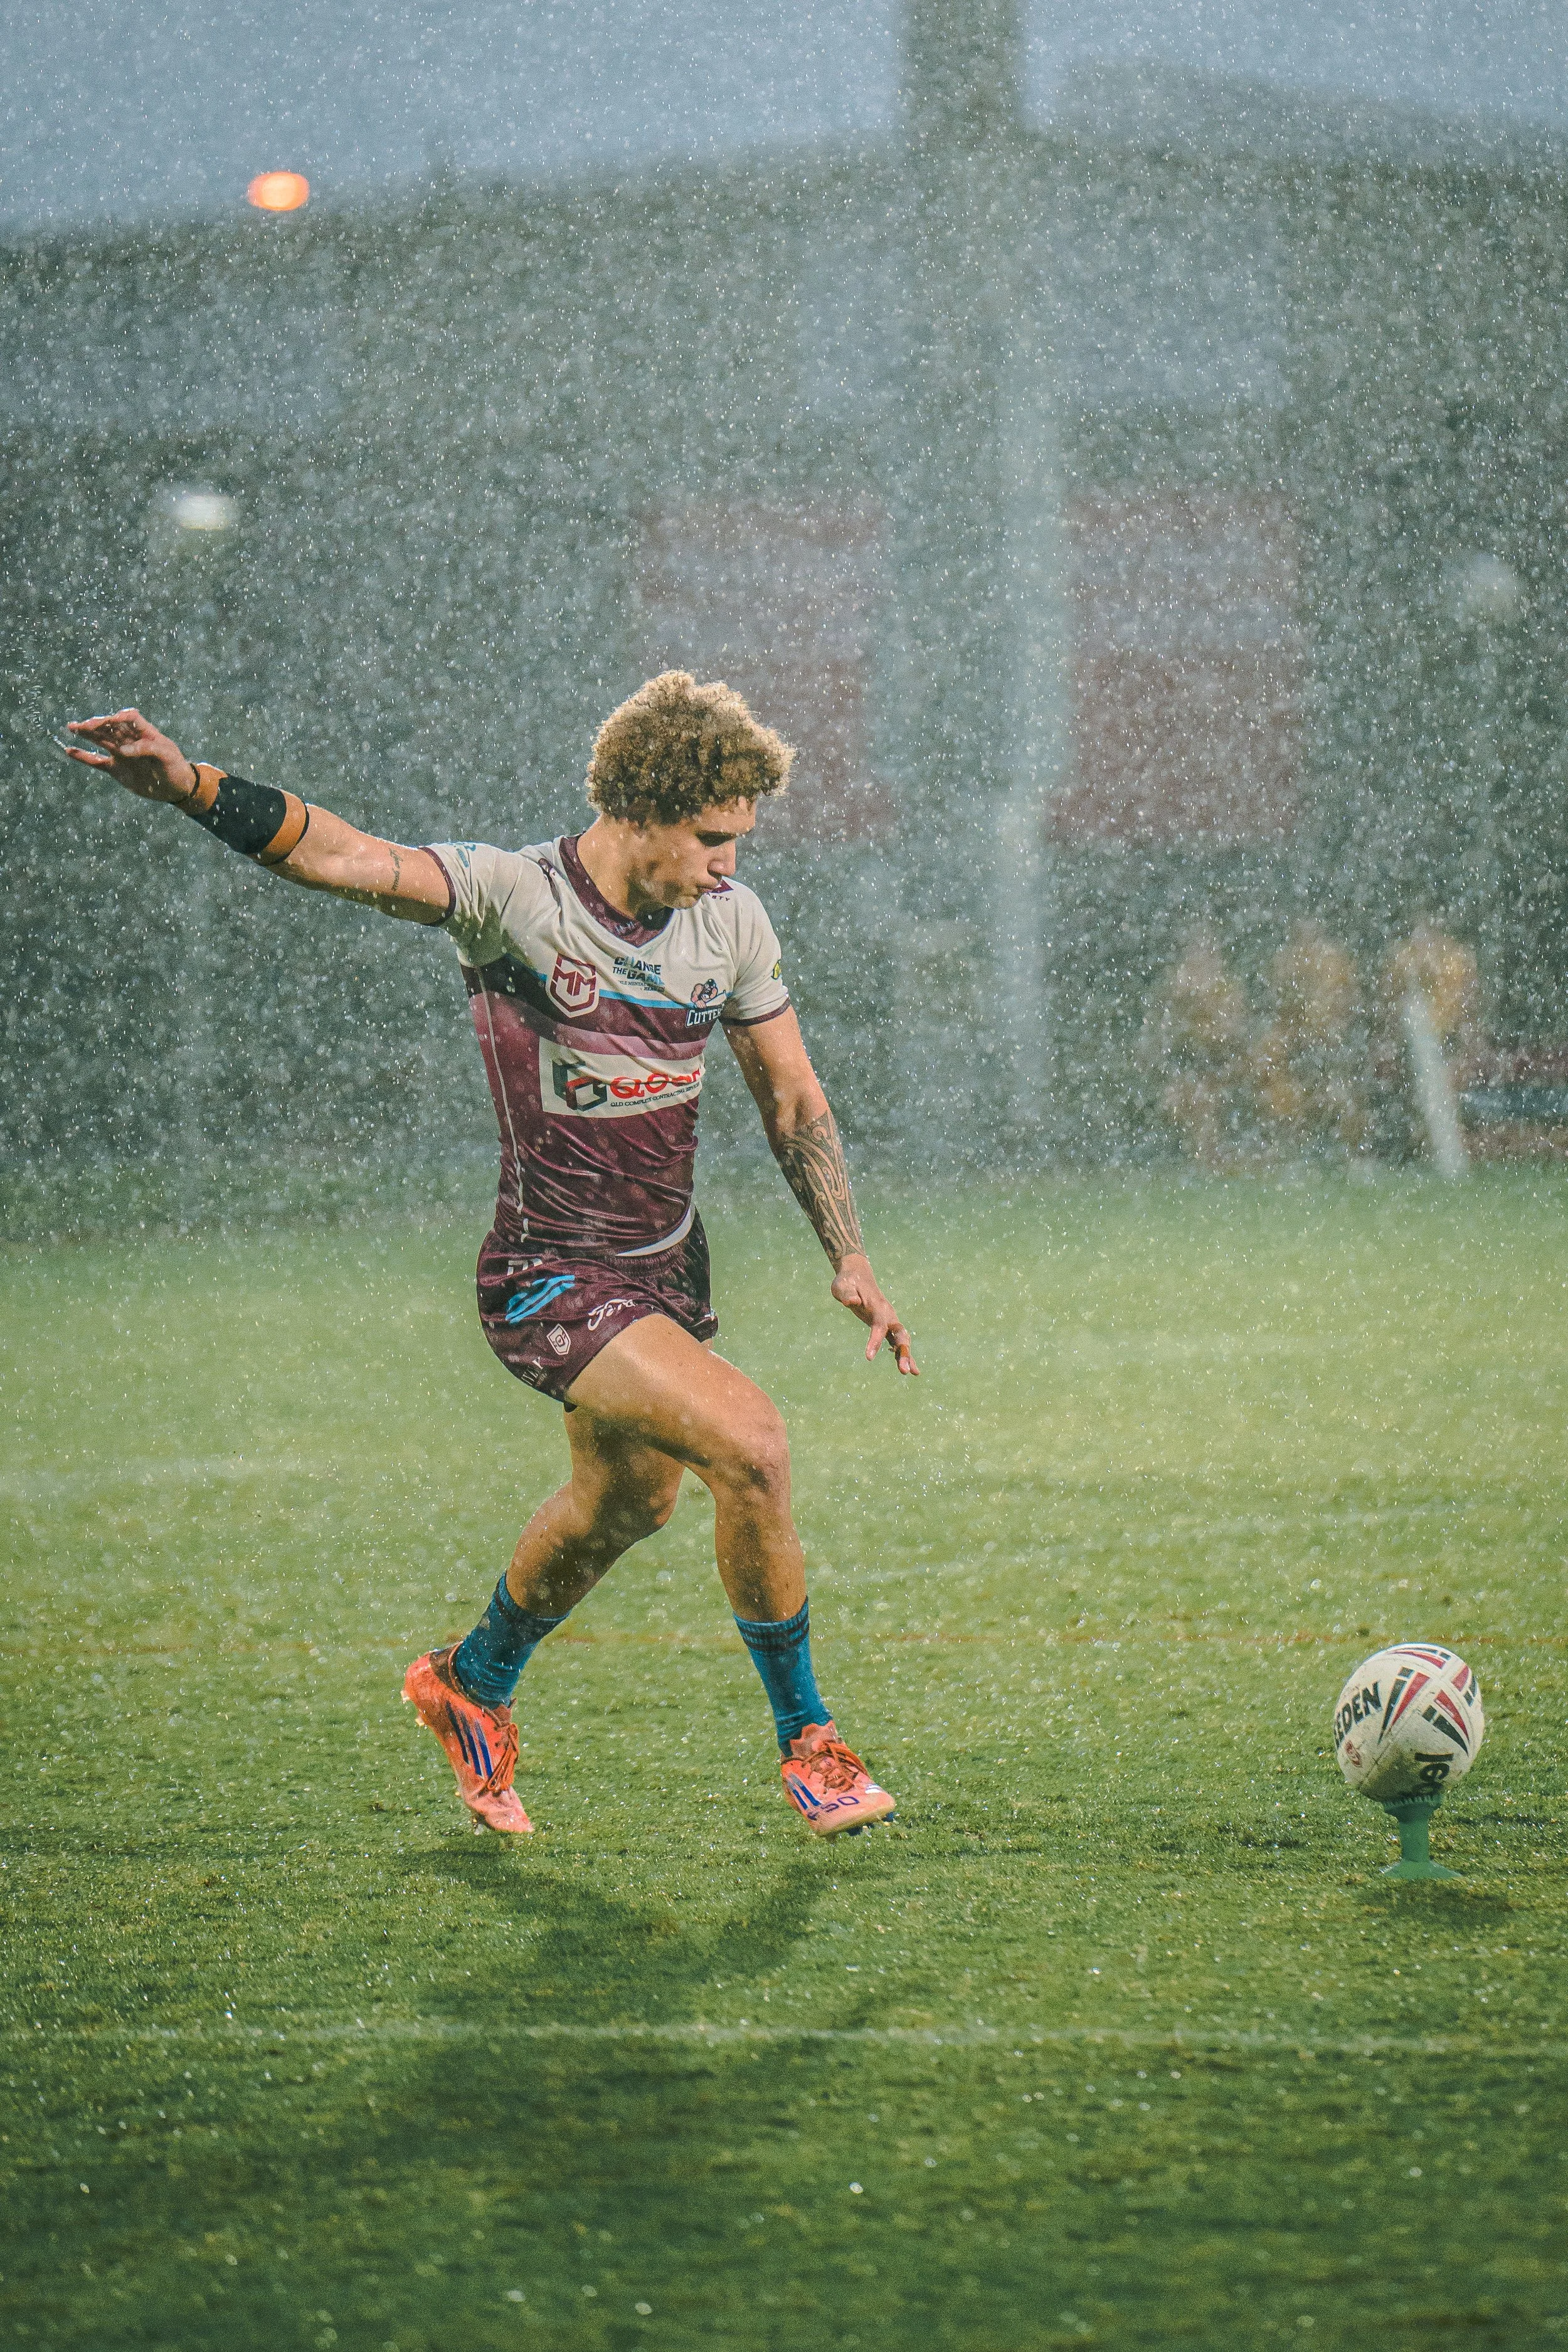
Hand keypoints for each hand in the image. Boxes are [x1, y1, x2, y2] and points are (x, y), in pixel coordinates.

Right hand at [61, 708, 196, 802]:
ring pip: (101, 740)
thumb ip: (148, 749)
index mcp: (145, 732)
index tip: (113, 720)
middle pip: (110, 727)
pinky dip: (83, 757)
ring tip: (72, 727)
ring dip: (86, 733)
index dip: (121, 717)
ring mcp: (121, 754)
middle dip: (97, 724)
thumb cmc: (175, 768)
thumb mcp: (167, 756)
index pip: (130, 718)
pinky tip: (69, 750)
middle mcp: (130, 740)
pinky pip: (96, 761)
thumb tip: (124, 751)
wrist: (175, 788)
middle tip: (82, 725)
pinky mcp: (116, 768)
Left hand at [831, 1252, 918, 1375]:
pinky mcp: (886, 1325)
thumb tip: (851, 1302)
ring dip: (906, 1356)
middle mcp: (888, 1314)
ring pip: (902, 1340)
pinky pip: (897, 1342)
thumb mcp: (842, 1286)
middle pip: (899, 1335)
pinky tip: (909, 1369)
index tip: (868, 1357)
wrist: (857, 1276)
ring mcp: (889, 1320)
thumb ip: (846, 1294)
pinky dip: (903, 1355)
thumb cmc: (847, 1282)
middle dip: (903, 1353)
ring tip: (913, 1373)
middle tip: (903, 1371)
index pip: (879, 1326)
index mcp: (878, 1306)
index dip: (875, 1341)